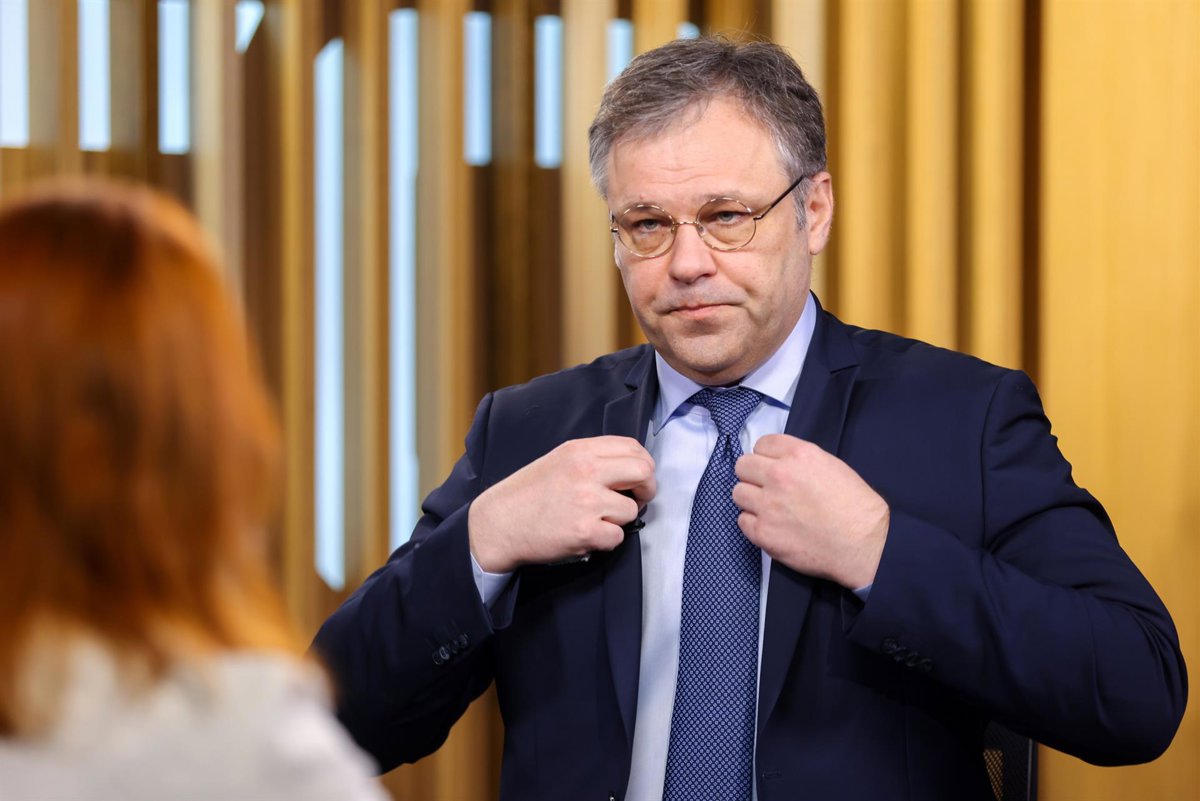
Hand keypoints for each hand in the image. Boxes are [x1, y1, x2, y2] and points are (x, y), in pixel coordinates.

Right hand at [468, 436, 655, 572]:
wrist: (498, 523)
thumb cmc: (528, 494)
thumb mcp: (560, 460)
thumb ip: (594, 459)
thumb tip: (631, 468)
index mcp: (581, 451)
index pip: (633, 448)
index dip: (643, 465)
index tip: (637, 479)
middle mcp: (587, 471)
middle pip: (644, 472)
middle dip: (646, 489)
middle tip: (634, 500)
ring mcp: (587, 501)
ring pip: (631, 511)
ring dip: (618, 520)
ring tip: (593, 520)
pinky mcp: (585, 531)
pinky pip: (617, 537)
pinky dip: (605, 540)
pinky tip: (585, 535)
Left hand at [733, 434, 887, 588]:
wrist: (863, 544)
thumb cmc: (855, 507)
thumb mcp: (832, 466)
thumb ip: (800, 460)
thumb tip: (779, 463)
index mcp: (799, 455)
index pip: (762, 444)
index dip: (766, 456)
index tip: (772, 466)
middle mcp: (779, 476)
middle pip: (743, 466)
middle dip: (753, 475)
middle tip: (765, 488)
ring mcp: (768, 505)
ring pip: (738, 492)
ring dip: (750, 499)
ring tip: (768, 508)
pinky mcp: (763, 532)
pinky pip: (742, 520)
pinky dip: (753, 524)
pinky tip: (771, 526)